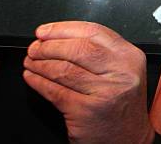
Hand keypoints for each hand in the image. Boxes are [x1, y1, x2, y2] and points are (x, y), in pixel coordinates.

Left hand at [23, 21, 153, 143]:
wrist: (128, 140)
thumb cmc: (121, 104)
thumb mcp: (122, 72)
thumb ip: (101, 52)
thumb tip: (59, 37)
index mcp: (130, 57)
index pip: (93, 32)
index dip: (63, 29)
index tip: (45, 31)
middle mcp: (121, 73)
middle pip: (77, 48)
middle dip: (49, 46)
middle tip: (35, 48)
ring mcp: (105, 92)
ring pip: (63, 69)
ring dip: (40, 64)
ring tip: (31, 61)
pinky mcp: (86, 111)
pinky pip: (55, 91)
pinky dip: (38, 82)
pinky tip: (32, 77)